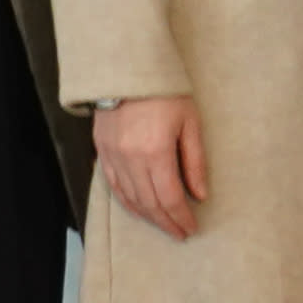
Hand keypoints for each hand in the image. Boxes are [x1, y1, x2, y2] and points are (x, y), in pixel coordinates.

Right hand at [92, 94, 206, 243]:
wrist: (127, 69)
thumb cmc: (165, 92)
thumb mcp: (190, 123)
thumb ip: (194, 161)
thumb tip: (200, 194)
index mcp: (155, 151)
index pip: (169, 197)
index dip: (181, 217)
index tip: (191, 228)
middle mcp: (130, 159)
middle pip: (149, 203)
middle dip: (166, 222)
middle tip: (180, 233)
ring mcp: (113, 156)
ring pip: (130, 199)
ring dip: (148, 217)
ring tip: (163, 225)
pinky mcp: (102, 151)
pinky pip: (114, 187)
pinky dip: (127, 203)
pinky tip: (139, 210)